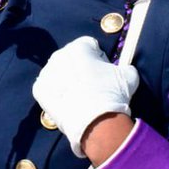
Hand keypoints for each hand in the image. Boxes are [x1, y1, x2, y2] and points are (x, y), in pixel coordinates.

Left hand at [31, 36, 139, 157]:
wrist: (96, 122)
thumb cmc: (113, 94)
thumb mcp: (129, 75)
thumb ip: (124, 67)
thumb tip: (123, 69)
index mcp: (79, 47)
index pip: (89, 46)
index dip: (98, 58)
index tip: (103, 72)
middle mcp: (59, 55)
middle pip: (71, 59)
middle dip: (80, 69)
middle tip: (91, 86)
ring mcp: (47, 73)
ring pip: (58, 73)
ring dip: (66, 81)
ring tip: (79, 97)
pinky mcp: (39, 90)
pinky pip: (48, 89)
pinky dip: (55, 95)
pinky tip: (67, 103)